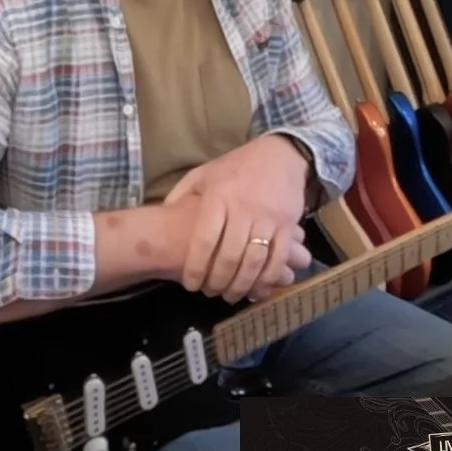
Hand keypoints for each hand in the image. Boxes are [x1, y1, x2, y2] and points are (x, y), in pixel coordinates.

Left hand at [166, 135, 314, 302]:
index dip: (196, 268)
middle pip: (229, 257)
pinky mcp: (289, 225)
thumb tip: (163, 215)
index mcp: (219, 197)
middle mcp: (244, 209)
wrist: (281, 155)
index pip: (205, 241)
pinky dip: (267, 279)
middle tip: (210, 293)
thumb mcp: (204, 174)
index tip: (191, 284)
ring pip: (254, 262)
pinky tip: (258, 289)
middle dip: (218, 282)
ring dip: (241, 285)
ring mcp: (269, 218)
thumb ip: (182, 194)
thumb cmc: (237, 167)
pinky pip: (278, 258)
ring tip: (231, 295)